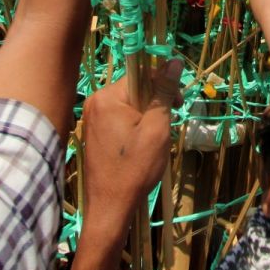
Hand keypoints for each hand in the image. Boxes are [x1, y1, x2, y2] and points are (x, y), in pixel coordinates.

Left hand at [81, 62, 181, 230]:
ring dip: (146, 118)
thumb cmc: (134, 168)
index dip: (163, 85)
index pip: (142, 75)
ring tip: (152, 142)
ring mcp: (91, 118)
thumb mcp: (157, 128)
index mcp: (106, 97)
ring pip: (130, 106)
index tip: (178, 104)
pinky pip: (120, 119)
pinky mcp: (93, 133)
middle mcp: (94, 102)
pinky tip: (139, 148)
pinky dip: (134, 129)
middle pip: (135, 90)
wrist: (110, 208)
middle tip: (165, 129)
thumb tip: (174, 61)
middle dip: (155, 105)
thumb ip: (164, 92)